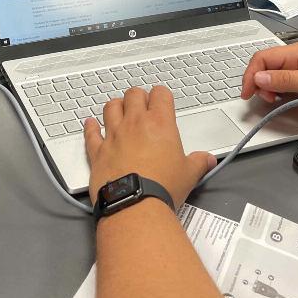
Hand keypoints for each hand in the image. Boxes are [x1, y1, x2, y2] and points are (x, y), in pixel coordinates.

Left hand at [84, 86, 215, 206]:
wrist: (135, 204)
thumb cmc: (162, 187)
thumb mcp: (189, 174)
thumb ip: (199, 163)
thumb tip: (207, 160)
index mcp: (160, 123)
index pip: (160, 94)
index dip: (161, 95)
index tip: (162, 100)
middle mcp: (135, 123)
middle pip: (133, 95)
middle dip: (138, 97)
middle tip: (141, 104)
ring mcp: (114, 135)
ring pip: (111, 107)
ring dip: (116, 106)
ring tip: (119, 109)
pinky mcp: (98, 151)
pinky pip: (91, 133)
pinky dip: (91, 127)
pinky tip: (91, 123)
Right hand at [240, 42, 297, 120]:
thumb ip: (284, 80)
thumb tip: (257, 78)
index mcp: (297, 53)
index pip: (262, 58)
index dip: (250, 75)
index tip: (247, 95)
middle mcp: (297, 61)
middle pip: (266, 67)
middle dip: (259, 83)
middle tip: (266, 101)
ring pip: (275, 78)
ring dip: (269, 90)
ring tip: (275, 103)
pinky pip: (287, 88)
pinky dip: (280, 95)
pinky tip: (284, 103)